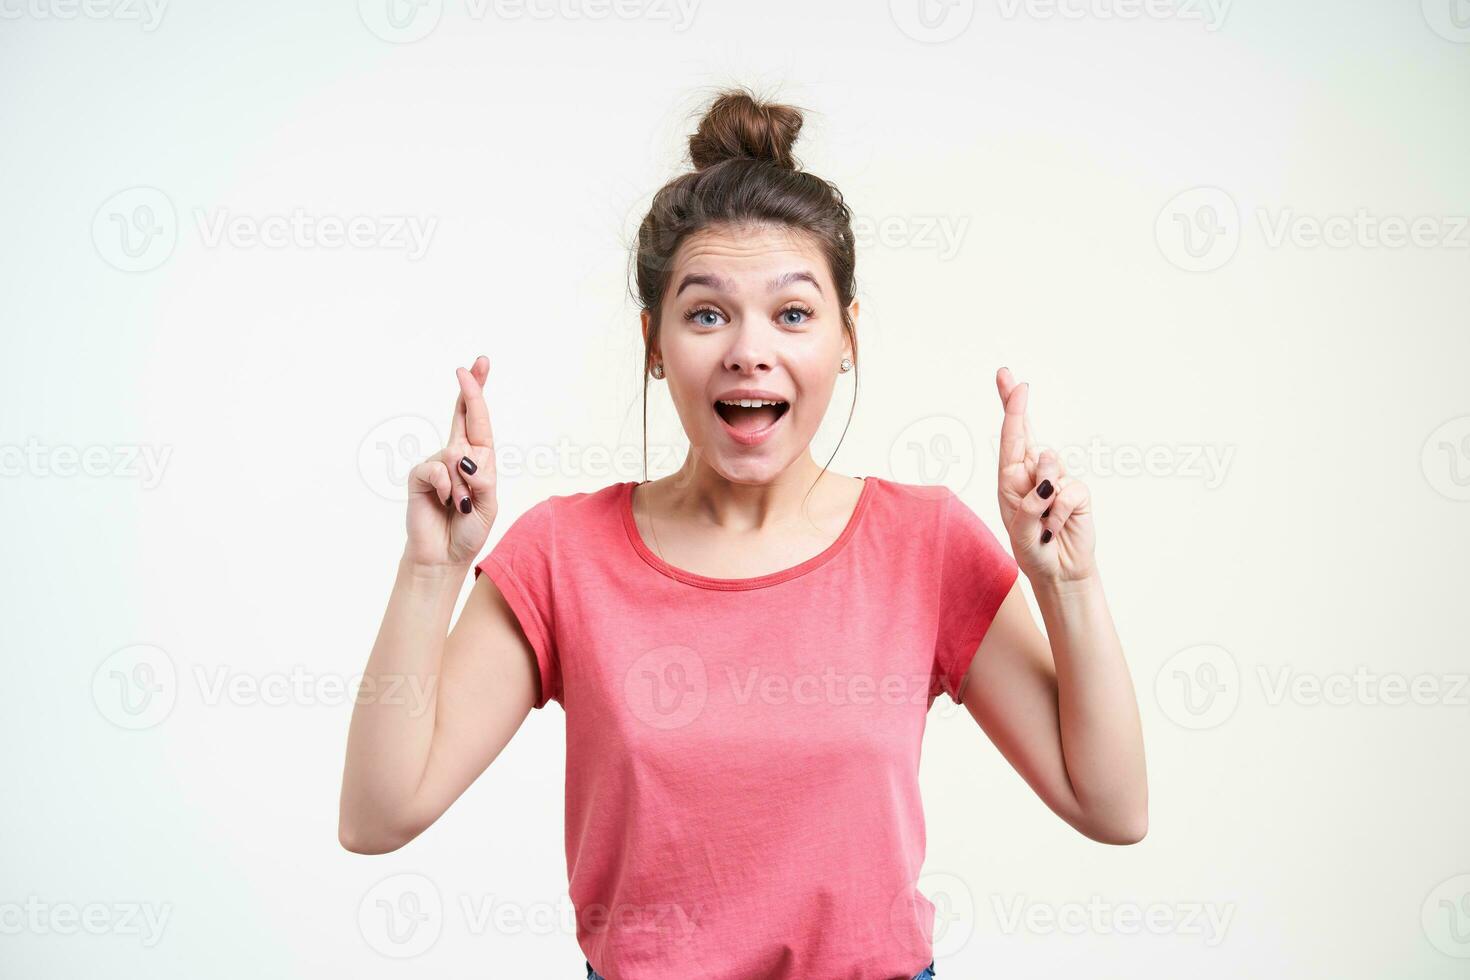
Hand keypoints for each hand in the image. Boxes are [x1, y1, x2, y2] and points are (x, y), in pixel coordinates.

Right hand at [404, 356, 497, 569]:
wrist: (444, 556)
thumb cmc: (468, 530)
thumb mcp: (487, 505)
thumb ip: (482, 480)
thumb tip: (463, 457)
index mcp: (479, 459)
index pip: (479, 420)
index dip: (478, 392)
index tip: (479, 365)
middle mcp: (458, 455)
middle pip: (462, 414)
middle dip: (470, 389)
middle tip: (471, 364)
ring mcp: (437, 464)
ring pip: (456, 456)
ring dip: (463, 485)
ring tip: (459, 505)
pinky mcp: (420, 475)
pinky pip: (438, 470)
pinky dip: (447, 489)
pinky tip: (445, 503)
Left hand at [995, 367, 1096, 585]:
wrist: (1058, 572)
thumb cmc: (1033, 550)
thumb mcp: (1020, 530)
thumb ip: (1030, 504)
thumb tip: (1050, 480)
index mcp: (1011, 478)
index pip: (1011, 438)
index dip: (1012, 409)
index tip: (1014, 384)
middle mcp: (1033, 472)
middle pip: (1028, 431)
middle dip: (1017, 404)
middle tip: (1014, 380)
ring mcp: (1058, 479)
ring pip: (1050, 466)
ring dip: (1043, 498)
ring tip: (1044, 524)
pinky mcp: (1078, 492)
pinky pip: (1068, 492)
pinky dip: (1059, 514)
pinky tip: (1057, 528)